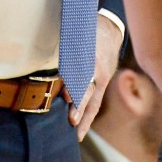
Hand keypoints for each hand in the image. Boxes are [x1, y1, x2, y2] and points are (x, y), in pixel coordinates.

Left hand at [67, 15, 122, 139]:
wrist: (111, 29)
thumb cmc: (88, 30)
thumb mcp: (77, 32)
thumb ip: (67, 46)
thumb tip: (49, 58)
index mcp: (91, 53)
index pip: (83, 73)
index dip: (75, 86)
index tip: (67, 96)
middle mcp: (98, 68)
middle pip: (89, 89)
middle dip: (80, 105)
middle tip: (72, 119)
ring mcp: (103, 77)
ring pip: (94, 100)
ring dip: (84, 116)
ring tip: (77, 132)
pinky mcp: (104, 82)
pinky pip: (96, 102)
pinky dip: (88, 115)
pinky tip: (80, 130)